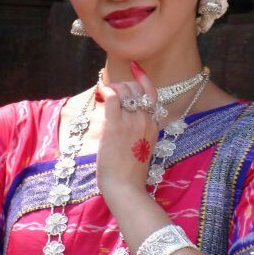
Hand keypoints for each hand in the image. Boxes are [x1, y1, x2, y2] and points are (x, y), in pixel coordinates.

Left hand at [95, 61, 158, 200]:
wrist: (125, 187)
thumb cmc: (130, 172)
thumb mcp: (142, 146)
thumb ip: (139, 128)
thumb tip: (122, 114)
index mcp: (154, 124)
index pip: (151, 92)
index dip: (142, 77)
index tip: (134, 66)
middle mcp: (146, 119)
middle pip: (134, 88)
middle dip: (120, 85)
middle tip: (109, 93)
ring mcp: (132, 121)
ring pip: (123, 90)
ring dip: (111, 88)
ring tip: (102, 96)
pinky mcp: (116, 125)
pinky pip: (112, 97)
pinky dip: (104, 91)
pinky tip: (99, 95)